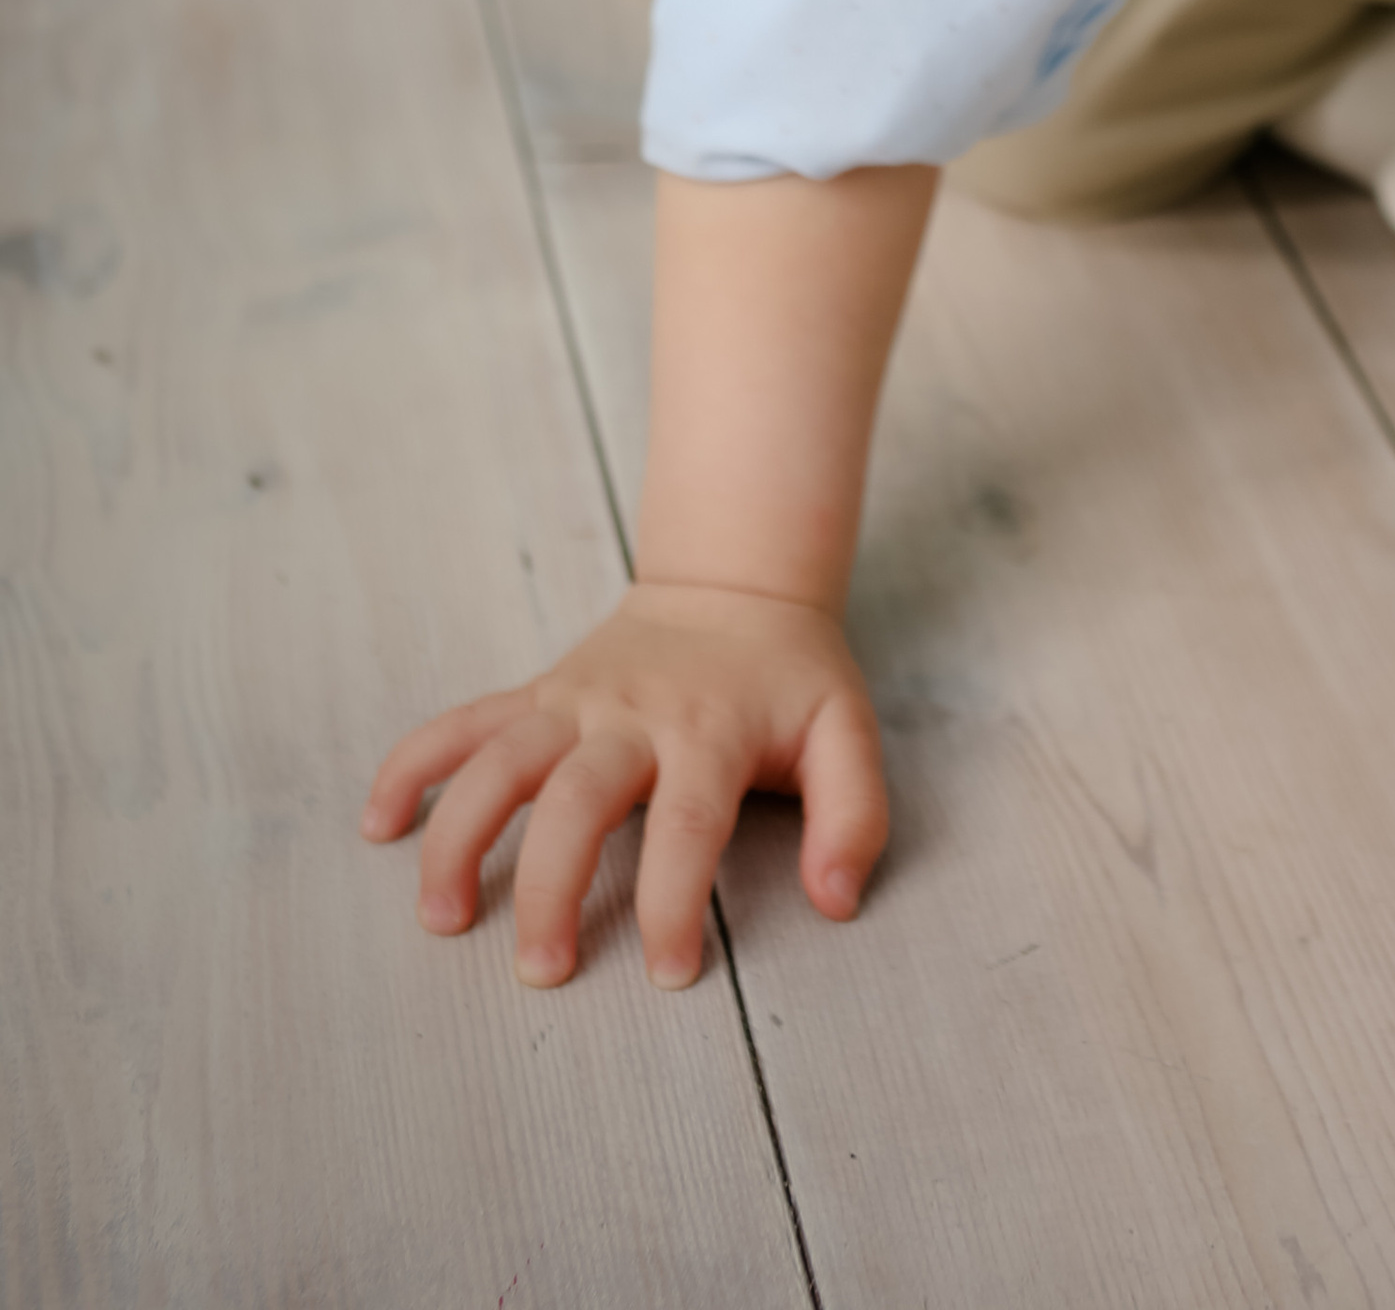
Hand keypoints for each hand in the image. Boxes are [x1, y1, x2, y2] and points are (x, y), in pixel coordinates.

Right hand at [362, 580, 886, 989]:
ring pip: (499, 761)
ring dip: (460, 836)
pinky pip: (462, 723)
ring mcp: (574, 700)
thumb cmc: (790, 678)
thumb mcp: (847, 732)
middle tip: (543, 971)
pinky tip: (378, 823)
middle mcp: (631, 714)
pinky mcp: (537, 694)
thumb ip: (853, 816)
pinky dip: (412, 765)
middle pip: (575, 800)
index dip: (674, 901)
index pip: (686, 823)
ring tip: (443, 917)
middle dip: (551, 889)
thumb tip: (835, 902)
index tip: (669, 972)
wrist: (736, 585)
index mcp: (709, 731)